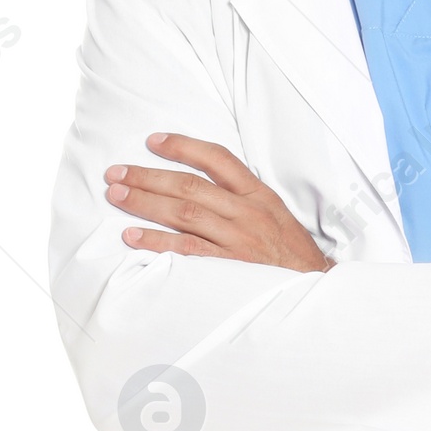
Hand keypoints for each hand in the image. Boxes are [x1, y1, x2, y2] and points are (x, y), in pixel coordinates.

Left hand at [104, 134, 331, 272]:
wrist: (315, 289)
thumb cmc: (291, 253)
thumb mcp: (274, 214)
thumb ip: (241, 197)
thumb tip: (201, 184)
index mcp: (258, 194)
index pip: (217, 158)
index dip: (182, 146)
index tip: (153, 142)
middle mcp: (247, 212)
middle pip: (189, 185)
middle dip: (147, 176)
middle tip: (115, 173)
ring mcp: (238, 240)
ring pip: (184, 213)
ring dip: (145, 203)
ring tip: (116, 195)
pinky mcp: (230, 268)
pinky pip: (187, 251)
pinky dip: (157, 242)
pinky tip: (132, 237)